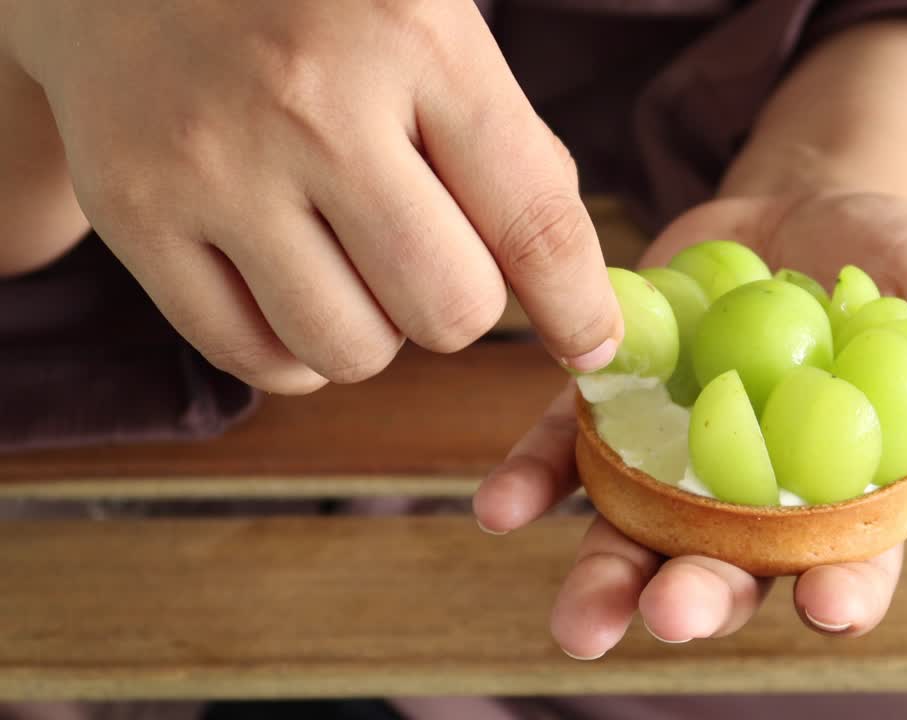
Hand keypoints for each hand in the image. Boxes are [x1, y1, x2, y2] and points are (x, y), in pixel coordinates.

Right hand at [3, 0, 619, 390]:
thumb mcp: (424, 16)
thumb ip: (498, 136)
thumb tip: (564, 283)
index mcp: (415, 36)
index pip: (533, 218)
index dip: (577, 303)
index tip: (589, 341)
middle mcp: (314, 106)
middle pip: (448, 309)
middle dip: (462, 306)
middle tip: (434, 258)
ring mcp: (214, 165)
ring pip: (352, 351)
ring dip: (377, 331)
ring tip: (352, 261)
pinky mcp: (133, 212)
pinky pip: (253, 358)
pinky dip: (296, 352)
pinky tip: (296, 289)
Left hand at [474, 191, 906, 657]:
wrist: (807, 200)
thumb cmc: (899, 267)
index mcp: (847, 494)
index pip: (853, 560)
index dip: (847, 589)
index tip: (833, 608)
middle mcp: (755, 494)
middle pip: (731, 563)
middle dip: (702, 593)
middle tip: (672, 616)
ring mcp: (680, 452)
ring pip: (640, 528)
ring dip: (605, 575)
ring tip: (577, 623)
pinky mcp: (620, 401)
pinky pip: (571, 449)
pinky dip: (538, 478)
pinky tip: (505, 507)